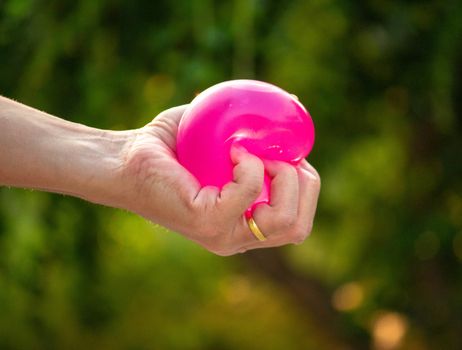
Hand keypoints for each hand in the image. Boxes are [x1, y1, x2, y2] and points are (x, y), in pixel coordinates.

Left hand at [121, 105, 320, 255]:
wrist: (125, 158)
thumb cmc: (169, 148)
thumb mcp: (221, 138)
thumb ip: (252, 130)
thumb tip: (291, 104)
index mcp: (242, 225)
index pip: (296, 223)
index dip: (305, 188)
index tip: (290, 155)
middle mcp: (235, 238)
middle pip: (298, 227)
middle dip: (304, 185)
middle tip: (280, 157)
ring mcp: (223, 235)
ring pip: (286, 220)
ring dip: (285, 178)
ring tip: (259, 154)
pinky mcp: (207, 222)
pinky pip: (251, 190)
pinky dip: (251, 164)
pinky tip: (233, 149)